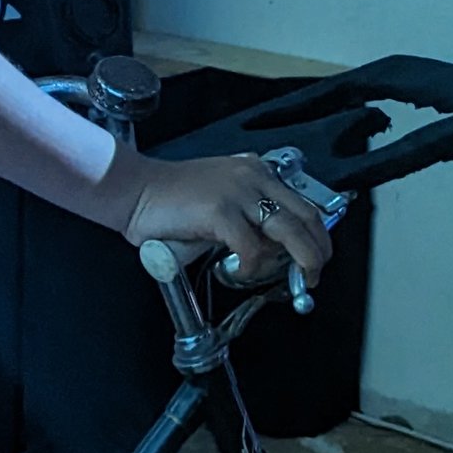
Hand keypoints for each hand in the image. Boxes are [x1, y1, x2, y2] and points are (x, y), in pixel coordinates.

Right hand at [117, 152, 331, 285]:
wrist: (135, 190)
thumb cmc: (171, 199)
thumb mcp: (222, 198)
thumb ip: (248, 215)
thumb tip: (274, 249)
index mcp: (256, 172)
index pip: (302, 204)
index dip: (317, 235)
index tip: (317, 256)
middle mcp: (253, 177)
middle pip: (305, 218)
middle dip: (316, 252)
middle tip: (314, 275)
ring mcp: (238, 192)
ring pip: (288, 232)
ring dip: (298, 262)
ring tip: (293, 280)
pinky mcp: (220, 211)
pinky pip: (251, 249)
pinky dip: (251, 268)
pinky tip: (237, 271)